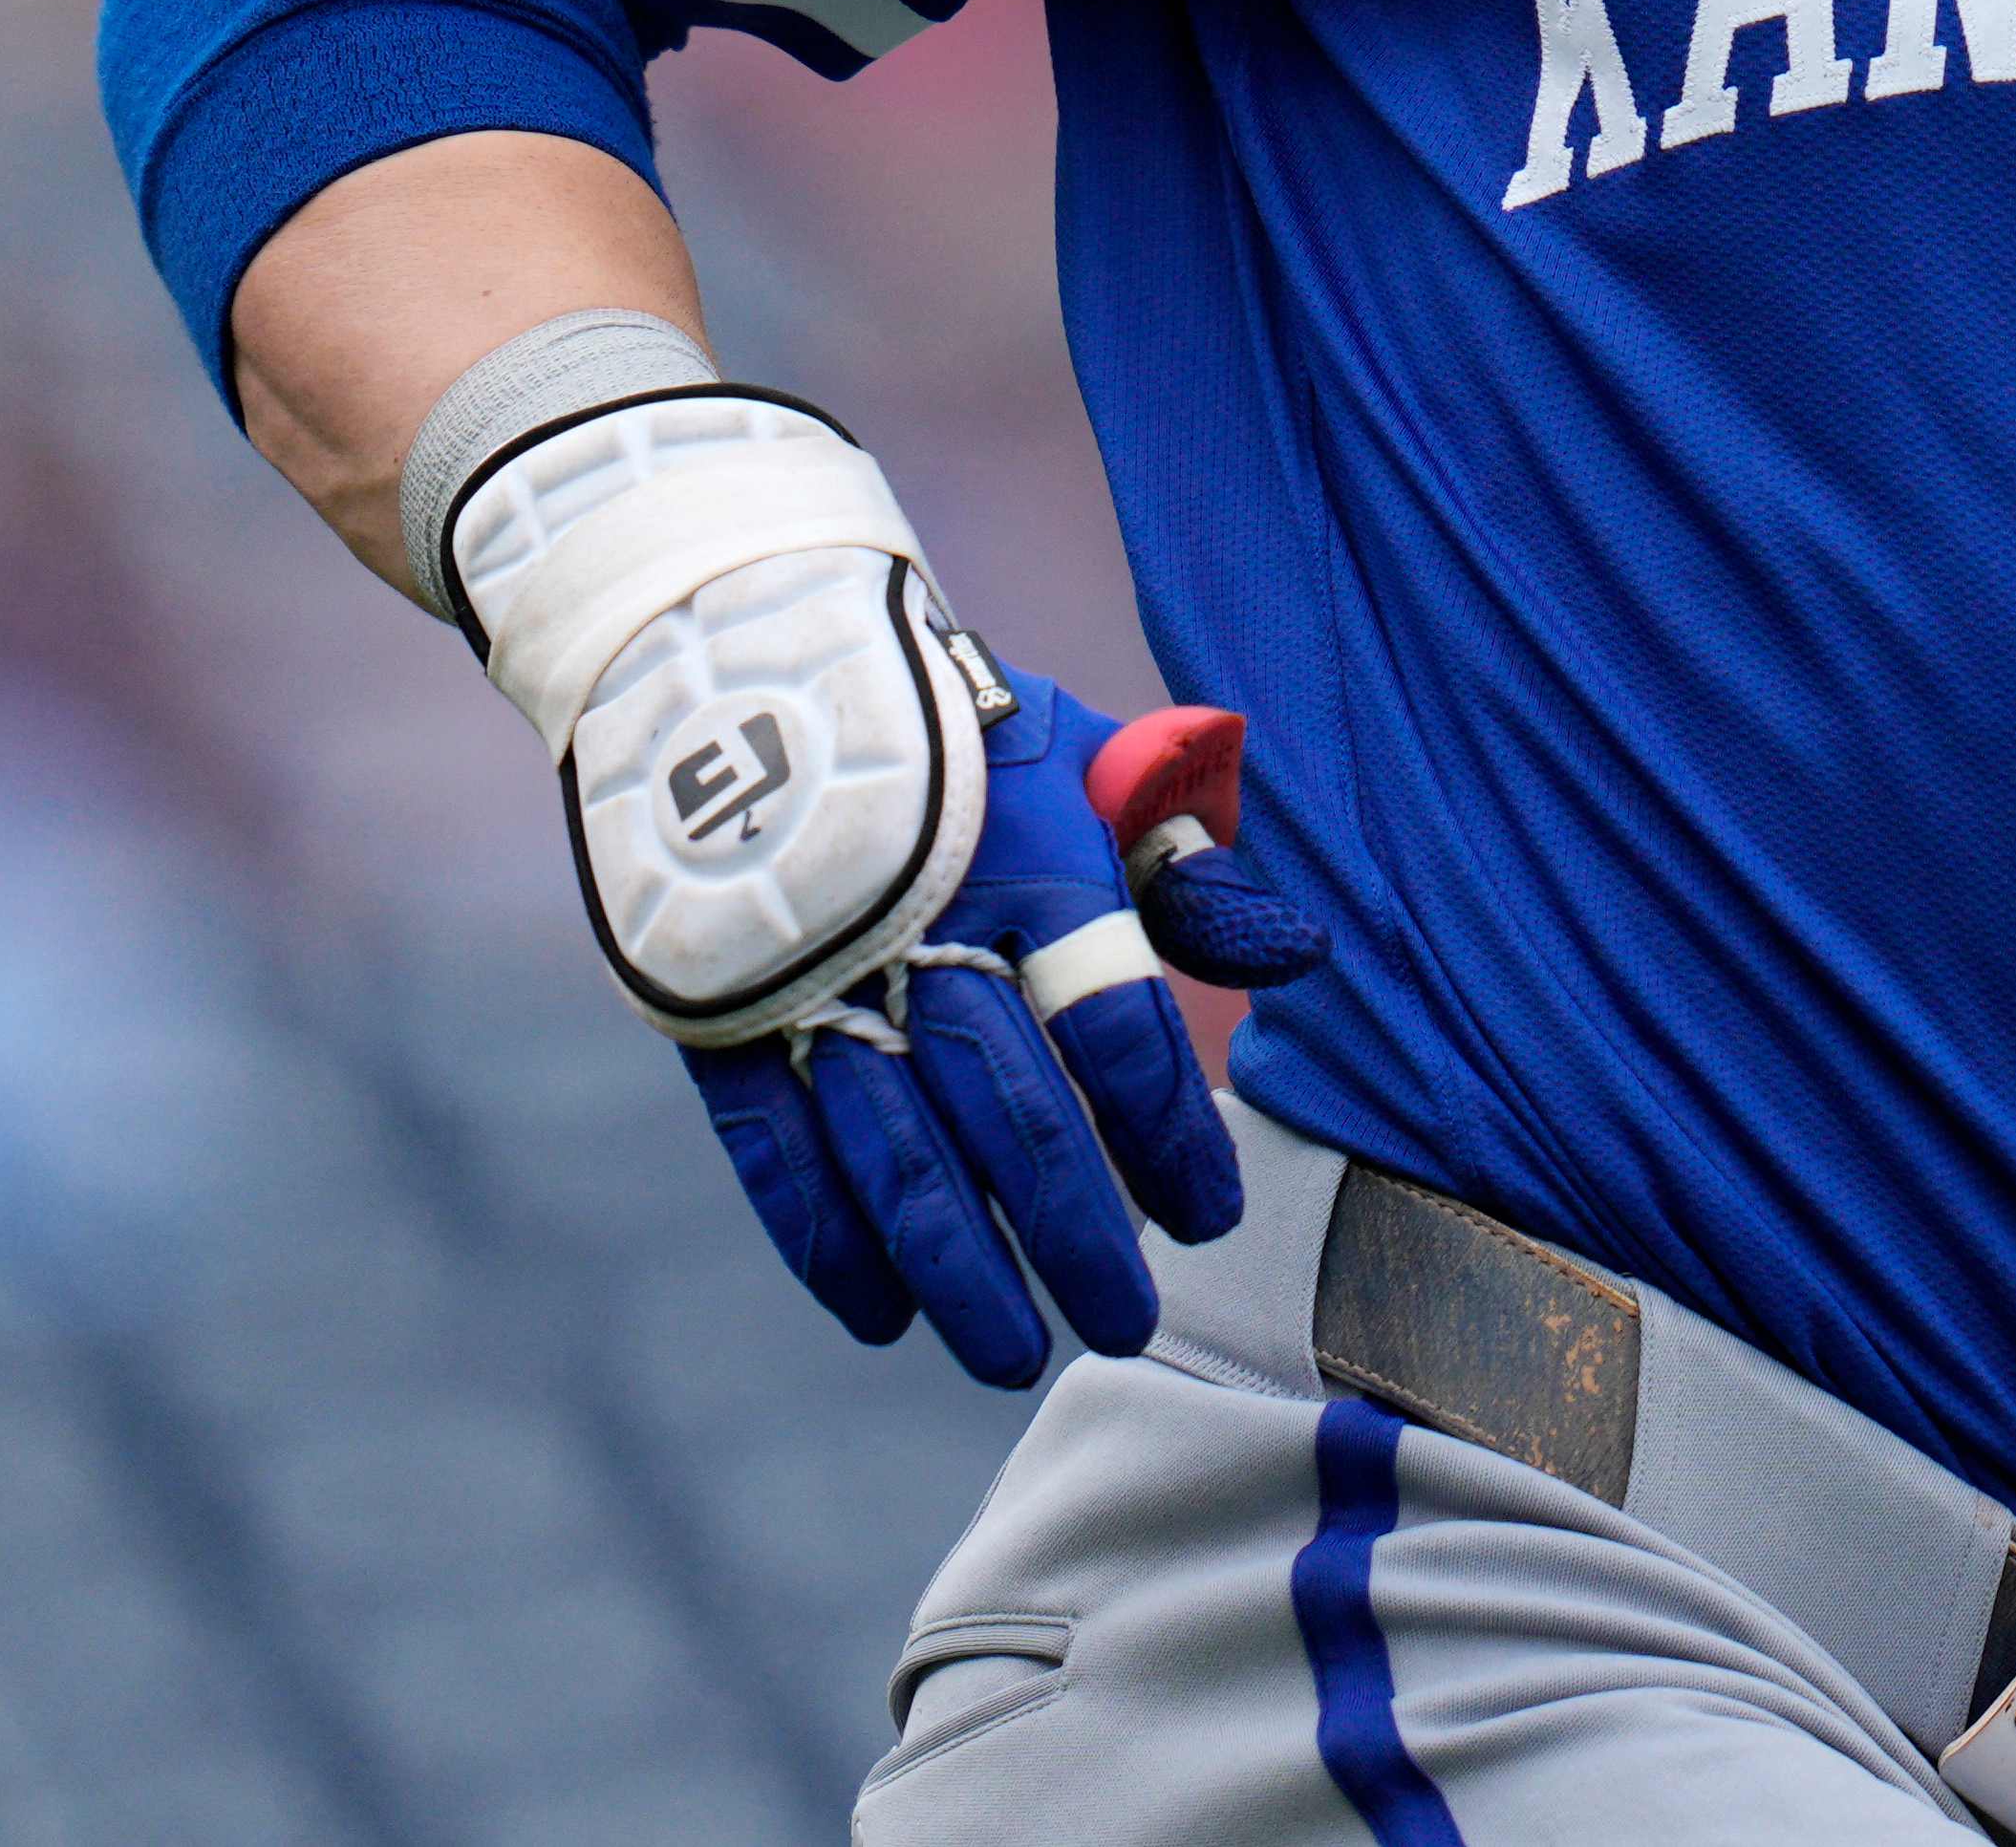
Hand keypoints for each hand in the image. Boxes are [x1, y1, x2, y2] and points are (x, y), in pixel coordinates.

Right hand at [685, 662, 1331, 1386]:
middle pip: (1016, 1117)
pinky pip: (780, 1157)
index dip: (1168, 1133)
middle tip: (1126, 1324)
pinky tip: (883, 1315)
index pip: (1117, 1028)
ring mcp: (816, 983)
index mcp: (1033, 865)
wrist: (745, 657)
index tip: (1208, 1217)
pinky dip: (829, 1244)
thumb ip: (1187, 863)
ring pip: (899, 1160)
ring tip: (1008, 1357)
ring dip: (959, 1272)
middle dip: (1075, 1236)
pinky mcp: (724, 1017)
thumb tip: (1291, 957)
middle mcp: (929, 936)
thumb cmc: (961, 726)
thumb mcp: (1088, 757)